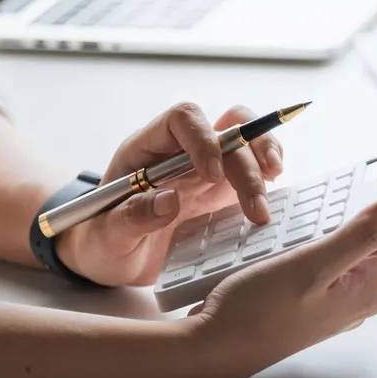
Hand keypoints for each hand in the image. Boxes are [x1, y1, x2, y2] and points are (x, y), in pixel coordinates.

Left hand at [57, 102, 284, 286]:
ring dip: (264, 156)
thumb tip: (168, 200)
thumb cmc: (102, 242)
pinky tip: (273, 191)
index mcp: (146, 150)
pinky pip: (253, 166)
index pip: (182, 120)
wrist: (113, 258)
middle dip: (245, 163)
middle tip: (255, 206)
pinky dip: (268, 172)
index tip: (211, 177)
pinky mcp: (223, 189)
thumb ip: (130, 218)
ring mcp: (205, 168)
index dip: (203, 139)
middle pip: (224, 131)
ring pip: (245, 139)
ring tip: (274, 183)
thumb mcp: (106, 237)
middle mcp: (180, 151)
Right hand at [187, 193, 376, 377]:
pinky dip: (359, 233)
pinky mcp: (326, 297)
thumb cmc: (258, 311)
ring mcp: (347, 299)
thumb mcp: (312, 265)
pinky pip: (356, 258)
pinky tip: (345, 218)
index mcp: (372, 287)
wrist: (216, 348)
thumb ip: (362, 234)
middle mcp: (367, 295)